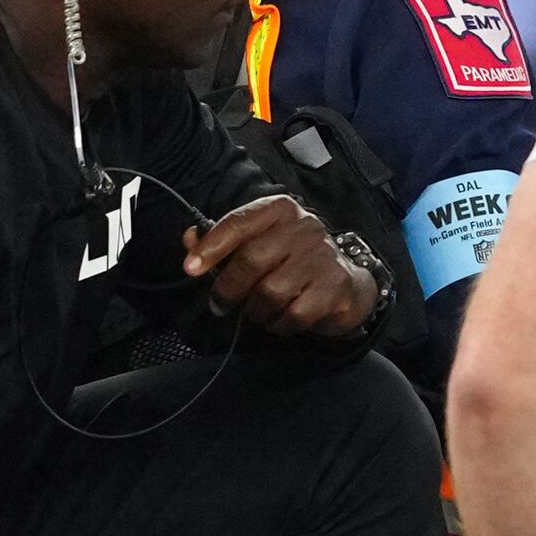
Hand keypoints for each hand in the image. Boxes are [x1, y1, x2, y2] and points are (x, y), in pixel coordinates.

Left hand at [183, 193, 379, 339]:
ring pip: (271, 292)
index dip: (211, 247)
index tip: (190, 268)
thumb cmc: (292, 262)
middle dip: (228, 289)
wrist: (345, 284)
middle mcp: (304, 227)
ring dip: (255, 311)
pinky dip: (280, 324)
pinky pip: (295, 314)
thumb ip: (223, 242)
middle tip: (220, 305)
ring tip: (256, 312)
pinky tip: (279, 321)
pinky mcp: (336, 286)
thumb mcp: (258, 244)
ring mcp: (323, 256)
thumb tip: (189, 238)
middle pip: (251, 260)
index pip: (238, 224)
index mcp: (280, 210)